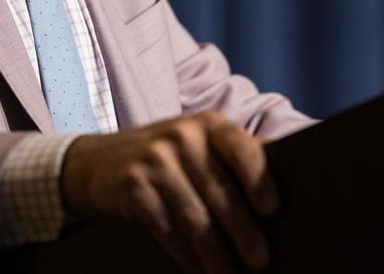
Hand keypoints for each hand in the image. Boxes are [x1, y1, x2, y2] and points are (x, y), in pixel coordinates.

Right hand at [60, 111, 277, 272]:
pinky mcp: (133, 187)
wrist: (97, 160)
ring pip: (195, 218)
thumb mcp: (197, 142)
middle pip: (220, 193)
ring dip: (216, 255)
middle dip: (244, 232)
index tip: (273, 210)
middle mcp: (181, 136)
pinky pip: (167, 230)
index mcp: (207, 124)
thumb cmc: (165, 155)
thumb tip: (286, 161)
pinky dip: (186, 256)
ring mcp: (154, 161)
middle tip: (262, 260)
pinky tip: (198, 270)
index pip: (242, 147)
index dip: (260, 178)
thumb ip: (235, 152)